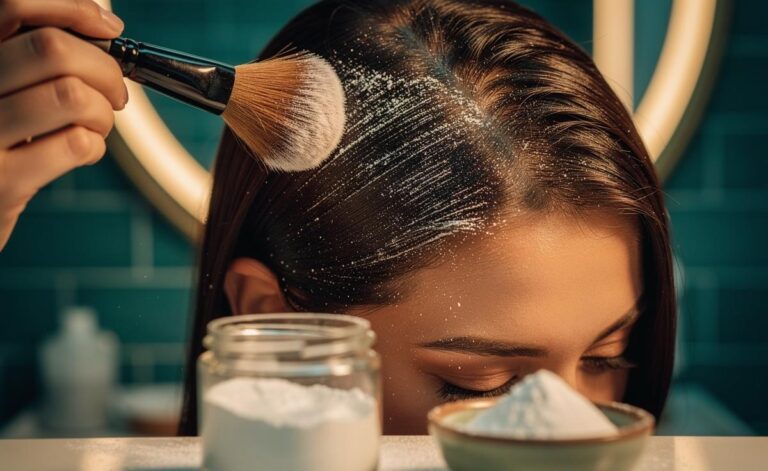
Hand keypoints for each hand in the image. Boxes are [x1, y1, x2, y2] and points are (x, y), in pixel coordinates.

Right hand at [0, 0, 127, 250]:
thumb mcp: (6, 87)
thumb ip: (37, 55)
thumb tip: (101, 25)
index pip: (12, 4)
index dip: (73, 9)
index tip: (109, 30)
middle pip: (53, 48)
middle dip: (105, 70)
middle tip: (114, 93)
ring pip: (72, 95)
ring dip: (103, 112)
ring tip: (96, 124)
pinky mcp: (1, 182)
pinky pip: (76, 144)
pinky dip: (95, 145)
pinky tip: (82, 151)